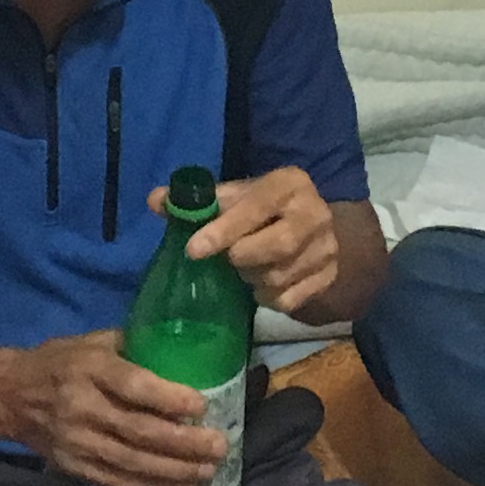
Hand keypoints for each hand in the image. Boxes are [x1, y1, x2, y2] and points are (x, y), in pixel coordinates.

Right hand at [0, 331, 227, 485]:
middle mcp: (82, 407)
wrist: (9, 397)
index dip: (169, 399)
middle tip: (219, 446)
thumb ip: (134, 346)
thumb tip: (185, 350)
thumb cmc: (59, 362)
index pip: (133, 386)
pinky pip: (117, 483)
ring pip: (132, 463)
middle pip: (138, 431)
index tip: (201, 406)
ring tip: (207, 472)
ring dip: (174, 472)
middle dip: (183, 443)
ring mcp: (77, 442)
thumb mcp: (92, 341)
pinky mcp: (74, 467)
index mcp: (88, 369)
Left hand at [165, 169, 340, 320]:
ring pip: (279, 277)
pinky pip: (287, 301)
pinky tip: (262, 284)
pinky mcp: (329, 278)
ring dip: (252, 279)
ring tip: (246, 269)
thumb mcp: (237, 196)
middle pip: (276, 246)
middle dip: (242, 257)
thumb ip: (198, 200)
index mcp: (290, 184)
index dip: (224, 229)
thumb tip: (156, 200)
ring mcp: (327, 249)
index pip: (257, 206)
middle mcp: (316, 213)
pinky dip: (266, 298)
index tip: (194, 249)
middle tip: (229, 260)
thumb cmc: (265, 210)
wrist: (315, 227)